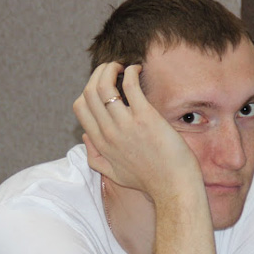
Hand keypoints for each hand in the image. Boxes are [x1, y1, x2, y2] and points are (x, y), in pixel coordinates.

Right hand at [73, 63, 200, 202]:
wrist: (173, 188)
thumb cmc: (149, 181)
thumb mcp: (114, 174)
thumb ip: (95, 158)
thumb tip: (86, 137)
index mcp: (101, 143)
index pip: (80, 107)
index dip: (89, 90)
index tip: (104, 86)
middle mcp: (109, 132)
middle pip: (89, 91)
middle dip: (99, 73)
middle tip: (112, 68)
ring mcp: (125, 125)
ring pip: (104, 85)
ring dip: (111, 68)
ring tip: (122, 66)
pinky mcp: (145, 118)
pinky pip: (129, 85)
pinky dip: (130, 71)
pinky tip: (137, 69)